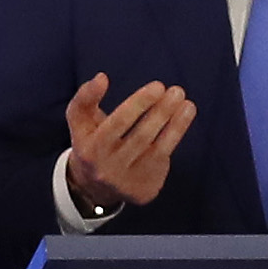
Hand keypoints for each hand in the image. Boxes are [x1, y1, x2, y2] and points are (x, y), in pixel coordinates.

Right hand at [64, 73, 195, 211]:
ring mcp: (128, 182)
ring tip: (187, 104)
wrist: (94, 186)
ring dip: (176, 124)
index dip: (139, 103)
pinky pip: (163, 161)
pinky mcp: (144, 190)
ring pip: (158, 149)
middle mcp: (108, 168)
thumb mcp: (80, 121)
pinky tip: (183, 119)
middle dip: (162, 112)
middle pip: (141, 136)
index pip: (118, 123)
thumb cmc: (91, 142)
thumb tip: (102, 78)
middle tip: (177, 91)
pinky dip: (174, 138)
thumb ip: (85, 97)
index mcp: (89, 149)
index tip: (158, 86)